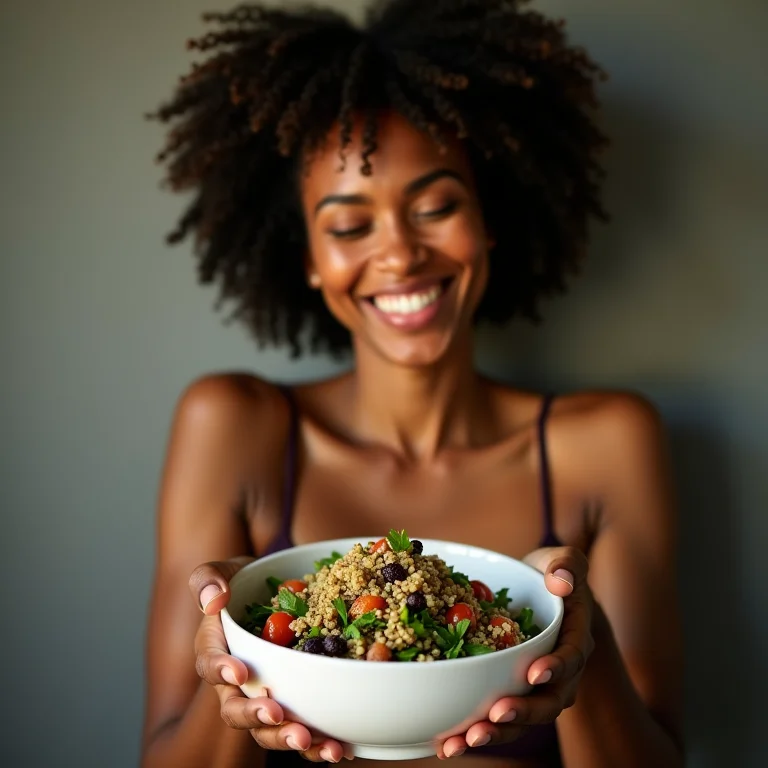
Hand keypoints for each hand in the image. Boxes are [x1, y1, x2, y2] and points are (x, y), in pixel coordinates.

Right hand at [189, 558, 351, 761]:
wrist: (273, 591)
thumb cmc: (244, 580)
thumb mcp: (227, 569)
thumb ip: (209, 578)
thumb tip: (214, 599)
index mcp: (217, 648)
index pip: (211, 663)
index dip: (222, 670)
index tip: (240, 672)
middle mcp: (237, 681)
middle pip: (237, 709)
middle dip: (256, 717)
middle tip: (277, 715)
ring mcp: (264, 696)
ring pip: (269, 729)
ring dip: (289, 739)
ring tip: (311, 742)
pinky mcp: (292, 704)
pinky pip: (301, 729)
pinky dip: (318, 742)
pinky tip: (339, 747)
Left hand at [435, 546, 593, 758]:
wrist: (544, 595)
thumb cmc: (553, 576)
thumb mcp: (563, 561)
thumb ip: (567, 565)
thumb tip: (562, 581)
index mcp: (574, 640)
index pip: (570, 658)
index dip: (555, 668)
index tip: (534, 674)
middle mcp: (558, 673)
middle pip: (546, 702)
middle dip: (521, 712)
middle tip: (495, 716)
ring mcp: (533, 689)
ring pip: (519, 719)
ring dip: (493, 733)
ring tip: (464, 741)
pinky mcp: (509, 693)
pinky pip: (495, 719)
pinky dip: (471, 732)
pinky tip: (445, 744)